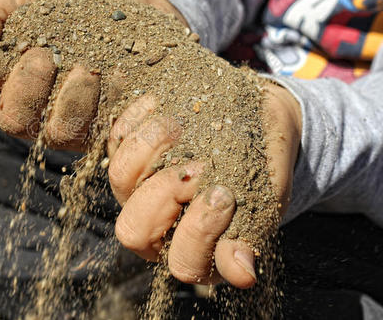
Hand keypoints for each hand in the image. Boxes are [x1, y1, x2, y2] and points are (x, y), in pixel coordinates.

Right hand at [0, 0, 185, 149]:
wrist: (122, 8)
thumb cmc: (62, 6)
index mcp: (0, 83)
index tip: (17, 44)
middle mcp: (29, 112)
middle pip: (12, 120)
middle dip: (30, 83)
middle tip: (48, 54)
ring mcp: (66, 126)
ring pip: (57, 132)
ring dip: (71, 96)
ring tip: (88, 66)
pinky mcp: (102, 131)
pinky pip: (100, 131)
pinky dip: (108, 101)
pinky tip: (117, 74)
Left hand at [107, 82, 300, 287]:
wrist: (259, 121)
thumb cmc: (263, 167)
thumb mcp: (264, 199)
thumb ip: (250, 234)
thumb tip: (243, 275)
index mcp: (191, 248)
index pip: (183, 262)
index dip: (200, 233)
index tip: (225, 194)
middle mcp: (156, 223)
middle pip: (135, 229)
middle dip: (167, 193)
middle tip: (200, 164)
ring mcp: (135, 187)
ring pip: (120, 177)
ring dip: (152, 149)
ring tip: (183, 127)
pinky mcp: (125, 149)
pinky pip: (117, 136)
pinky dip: (142, 118)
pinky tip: (170, 107)